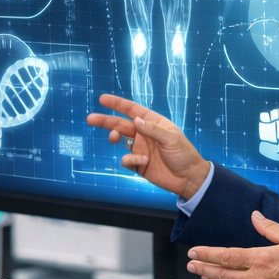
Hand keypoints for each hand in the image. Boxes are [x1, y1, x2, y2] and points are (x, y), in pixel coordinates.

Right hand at [86, 93, 210, 199]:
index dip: (117, 104)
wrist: (188, 179)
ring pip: (120, 140)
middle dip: (105, 121)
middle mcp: (144, 134)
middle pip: (120, 124)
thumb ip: (152, 130)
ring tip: (113, 138)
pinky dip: (131, 160)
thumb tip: (135, 120)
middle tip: (90, 119)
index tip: (102, 99)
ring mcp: (140, 149)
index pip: (133, 110)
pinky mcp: (138, 164)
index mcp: (153, 123)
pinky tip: (143, 162)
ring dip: (113, 137)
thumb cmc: (184, 154)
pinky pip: (126, 159)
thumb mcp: (171, 139)